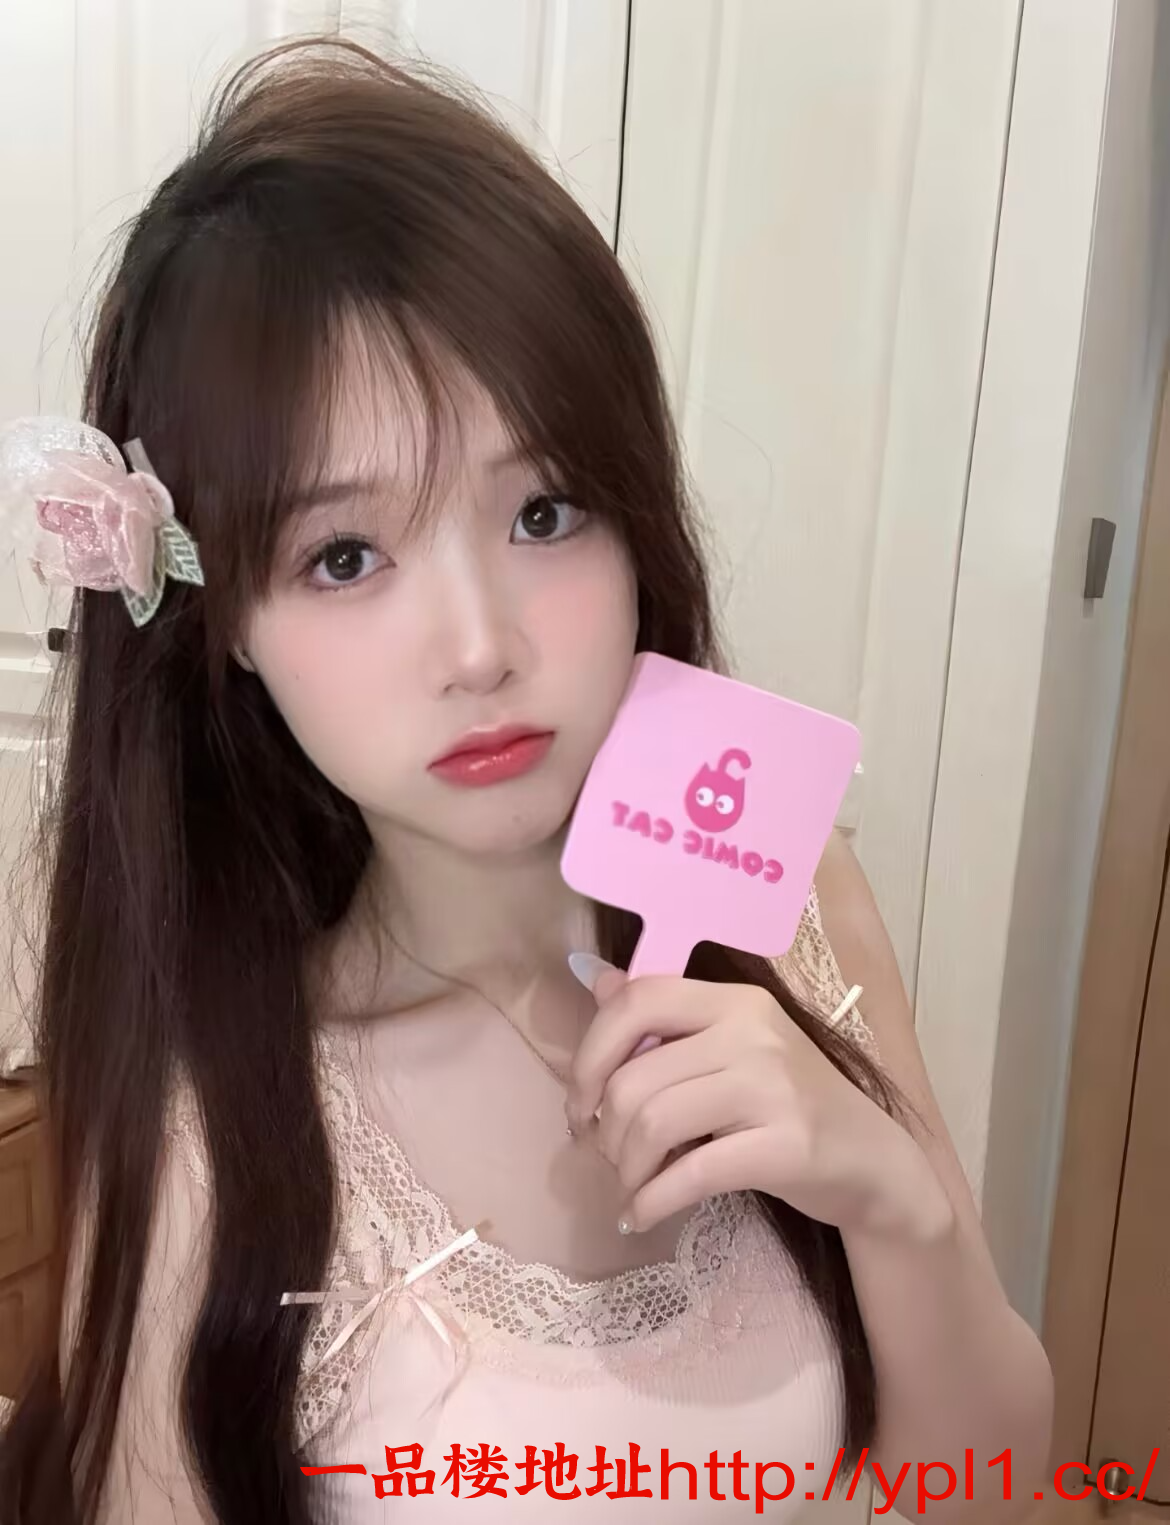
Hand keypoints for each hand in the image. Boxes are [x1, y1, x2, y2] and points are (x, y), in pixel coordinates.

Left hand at [564, 955, 952, 1241]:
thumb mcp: (733, 1049)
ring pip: (654, 1122)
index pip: (639, 999)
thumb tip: (595, 979)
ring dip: (626, 1167)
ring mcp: (773, 1088)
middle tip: (607, 1155)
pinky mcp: (785, 1147)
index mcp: (734, 1002)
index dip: (592, 1051)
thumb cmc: (791, 1104)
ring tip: (631, 1185)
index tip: (583, 1099)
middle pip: (636, 1076)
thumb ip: (665, 1018)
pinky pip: (691, 1174)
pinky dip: (651, 1201)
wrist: (874, 1162)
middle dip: (604, 1128)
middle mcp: (753, 1033)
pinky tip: (641, 1215)